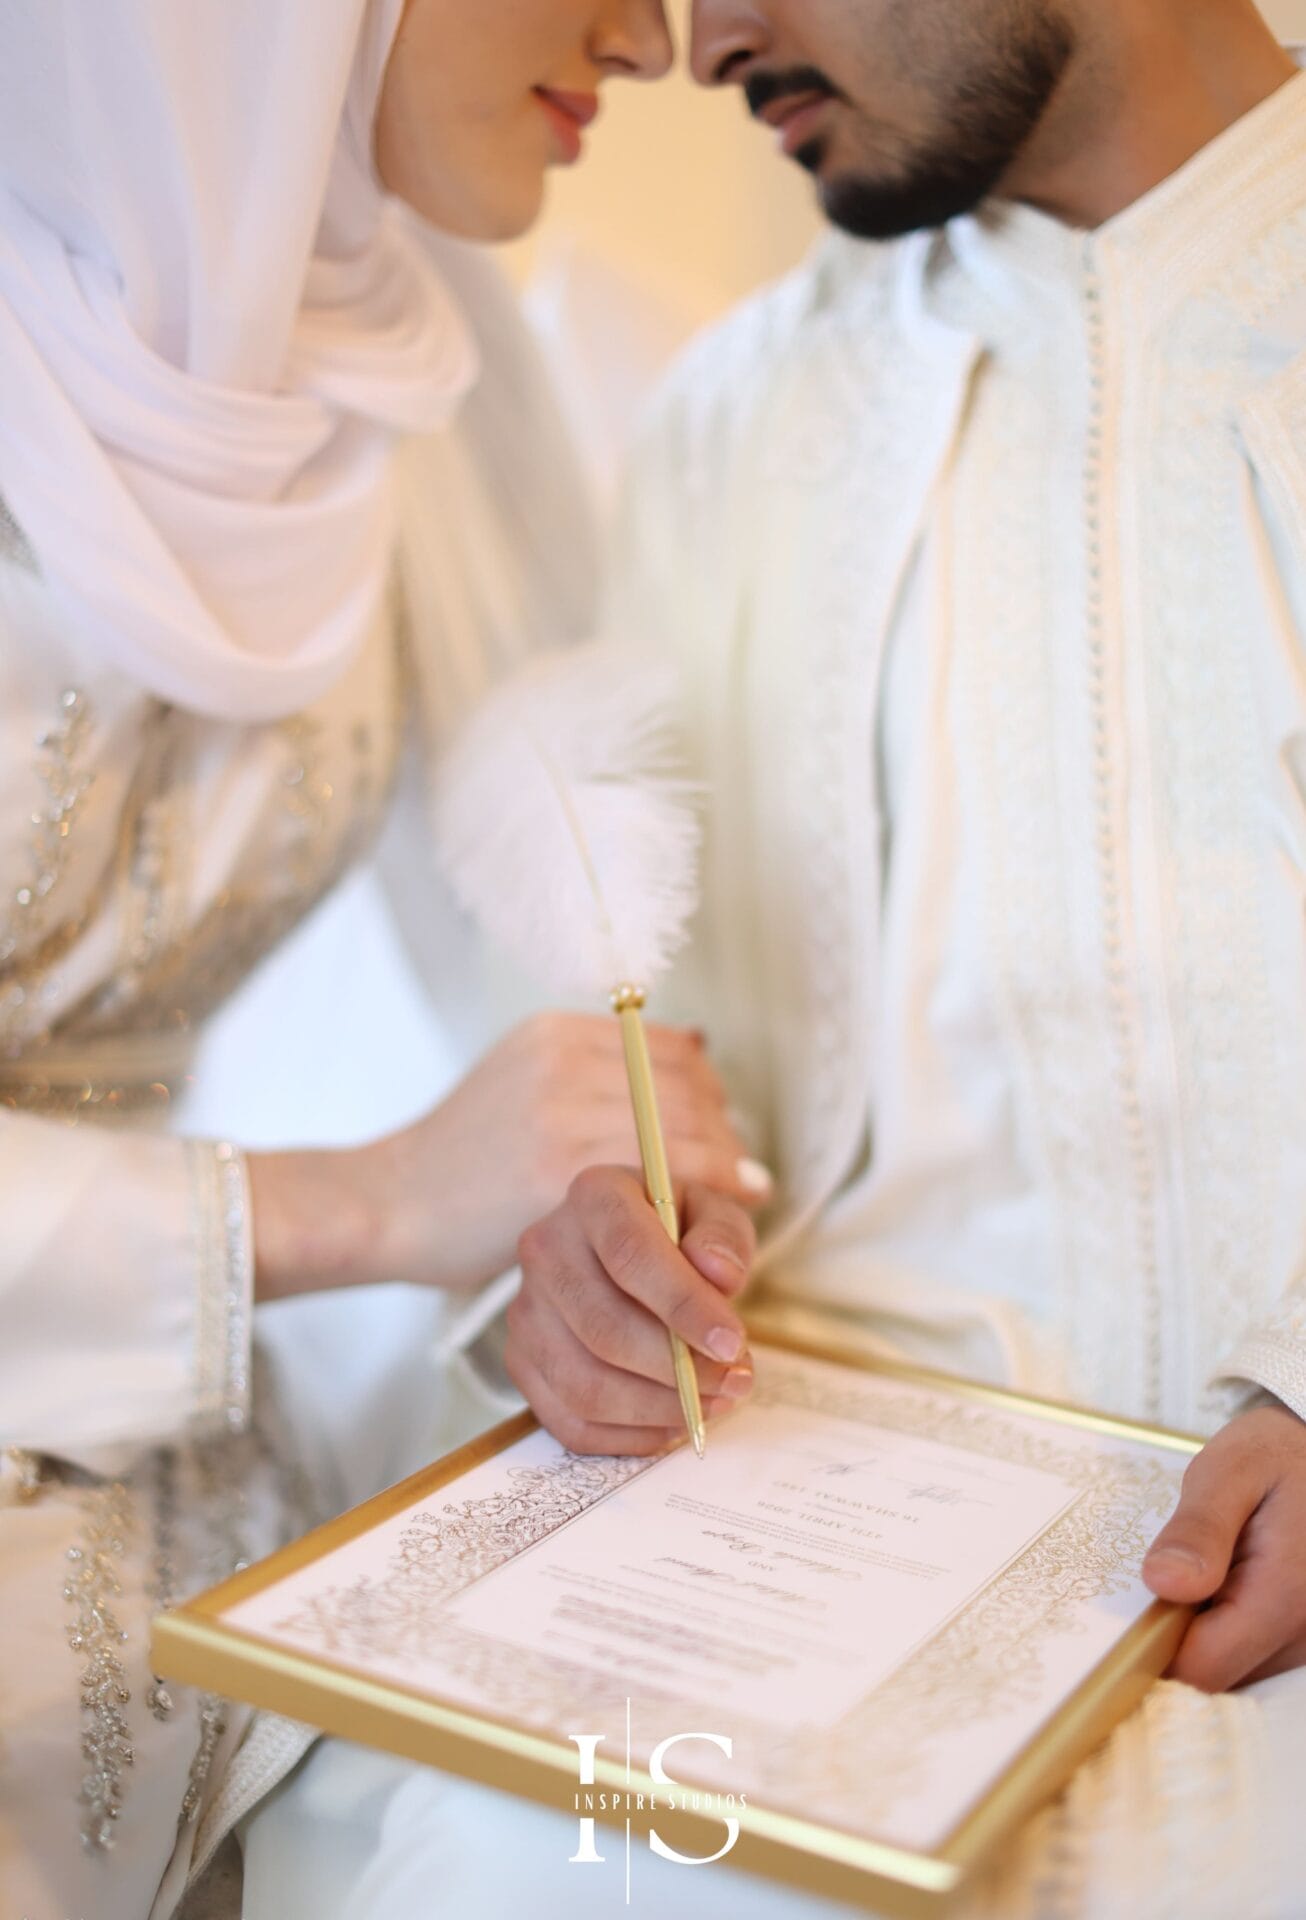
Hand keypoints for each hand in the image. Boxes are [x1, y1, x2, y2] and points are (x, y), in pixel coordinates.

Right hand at [250, 1014, 770, 1299]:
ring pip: (683, 1128)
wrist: (392, 1204)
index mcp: (556, 1034)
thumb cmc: (463, 1160)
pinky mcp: (560, 1171)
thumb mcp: (524, 1081)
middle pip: (685, 1086)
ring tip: (728, 1195)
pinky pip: (664, 1173)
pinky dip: (702, 1193)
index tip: (718, 1130)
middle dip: (721, 1131)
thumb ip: (597, 1070)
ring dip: (720, 1164)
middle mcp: (562, 1060)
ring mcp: (561, 1112)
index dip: (707, 1093)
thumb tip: (699, 1048)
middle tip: (736, 1171)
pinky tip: (705, 1218)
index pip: (669, 1049)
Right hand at [507, 1166, 759, 1455]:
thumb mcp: (714, 1213)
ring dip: (658, 1409)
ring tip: (710, 1402)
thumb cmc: (678, 1230)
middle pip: (605, 1329)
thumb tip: (719, 1275)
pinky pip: (570, 1421)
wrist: (633, 1246)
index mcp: (594, 1196)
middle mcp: (545, 1248)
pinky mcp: (522, 1361)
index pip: (630, 1253)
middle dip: (678, 1370)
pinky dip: (628, 1436)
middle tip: (734, 1381)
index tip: (732, 1344)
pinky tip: (670, 1420)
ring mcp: (526, 1309)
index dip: (683, 1306)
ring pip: (585, 1385)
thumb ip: (723, 1236)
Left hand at [1142, 1402, 1305, 1690]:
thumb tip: (1164, 1583)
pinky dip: (1229, 1622)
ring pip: (1236, 1665)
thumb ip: (1199, 1529)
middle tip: (1172, 1569)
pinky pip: (1254, 1650)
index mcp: (1283, 1597)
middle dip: (1180, 1632)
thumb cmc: (1277, 1455)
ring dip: (1206, 1627)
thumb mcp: (1231, 1471)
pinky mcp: (1304, 1635)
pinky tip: (1225, 1576)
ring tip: (1205, 1566)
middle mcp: (1304, 1633)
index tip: (1138, 1600)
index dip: (1158, 1643)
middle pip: (1218, 1672)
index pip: (1204, 1665)